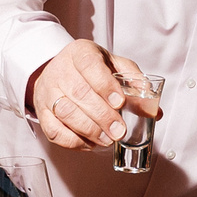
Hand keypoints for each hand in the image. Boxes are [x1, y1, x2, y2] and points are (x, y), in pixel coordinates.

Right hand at [27, 39, 158, 150]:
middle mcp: (60, 70)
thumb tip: (153, 110)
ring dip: (89, 130)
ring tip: (107, 139)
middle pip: (78, 93)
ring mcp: (48, 91)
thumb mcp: (113, 66)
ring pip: (65, 112)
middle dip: (102, 115)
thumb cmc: (90, 70)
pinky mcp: (43, 112)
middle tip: (119, 130)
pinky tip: (90, 143)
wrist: (59, 71)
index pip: (89, 65)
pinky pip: (53, 130)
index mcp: (80, 53)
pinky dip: (73, 141)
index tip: (119, 103)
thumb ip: (134, 82)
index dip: (105, 85)